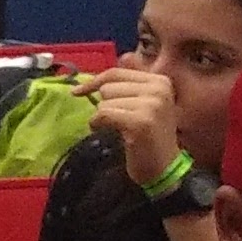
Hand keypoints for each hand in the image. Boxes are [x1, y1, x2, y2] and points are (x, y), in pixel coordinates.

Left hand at [92, 64, 184, 185]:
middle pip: (108, 88)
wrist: (163, 166)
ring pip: (104, 102)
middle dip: (106, 105)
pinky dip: (99, 125)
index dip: (94, 82)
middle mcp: (158, 88)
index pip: (116, 73)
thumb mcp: (143, 104)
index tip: (77, 92)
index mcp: (160, 81)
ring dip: (104, 118)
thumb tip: (97, 75)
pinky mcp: (140, 121)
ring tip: (120, 129)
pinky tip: (111, 133)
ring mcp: (151, 104)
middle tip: (120, 121)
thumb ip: (126, 87)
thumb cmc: (148, 136)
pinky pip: (103, 115)